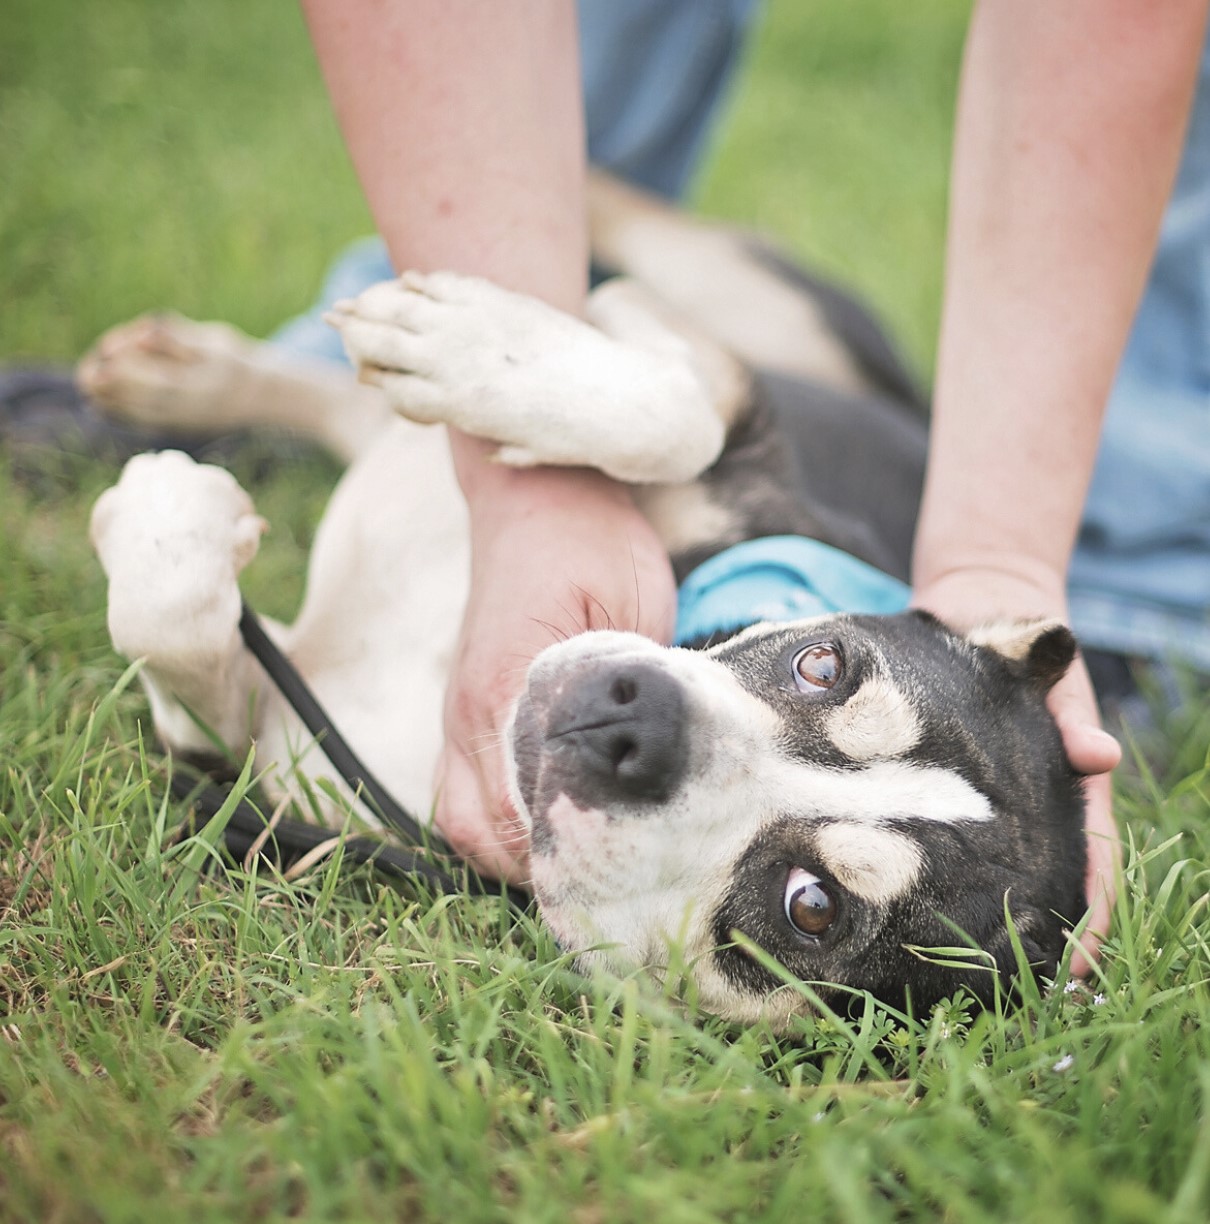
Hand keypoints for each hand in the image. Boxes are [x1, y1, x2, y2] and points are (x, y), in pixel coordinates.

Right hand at [433, 451, 676, 882]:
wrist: (537, 493)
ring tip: (579, 866)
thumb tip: (653, 767)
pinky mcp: (466, 708)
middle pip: (479, 834)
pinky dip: (497, 825)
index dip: (569, 858)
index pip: (518, 811)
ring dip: (512, 855)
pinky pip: (461, 791)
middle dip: (541, 872)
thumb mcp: (630, 607)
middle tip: (610, 885)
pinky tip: (546, 828)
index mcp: (502, 689)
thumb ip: (628, 693)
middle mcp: (465, 712)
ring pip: (462, 822)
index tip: (623, 880)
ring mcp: (457, 712)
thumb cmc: (590, 541)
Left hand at [913, 566, 1121, 976]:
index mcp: (1073, 781)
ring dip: (995, 918)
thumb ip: (1074, 715)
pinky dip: (948, 872)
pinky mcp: (953, 778)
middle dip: (1044, 938)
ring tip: (971, 975)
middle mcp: (1037, 797)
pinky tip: (917, 907)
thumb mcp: (1055, 674)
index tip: (1082, 965)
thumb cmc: (1026, 639)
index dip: (1094, 915)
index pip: (1096, 861)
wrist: (979, 601)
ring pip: (1002, 866)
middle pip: (1051, 880)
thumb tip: (1100, 754)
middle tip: (1022, 995)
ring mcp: (996, 792)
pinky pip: (952, 832)